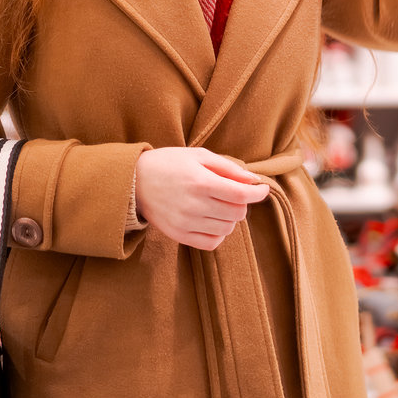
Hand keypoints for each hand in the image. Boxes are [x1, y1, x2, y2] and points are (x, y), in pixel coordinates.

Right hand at [134, 147, 270, 250]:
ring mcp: (186, 223)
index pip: (241, 195)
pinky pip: (211, 242)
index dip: (258, 193)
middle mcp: (194, 205)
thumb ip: (227, 167)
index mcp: (201, 182)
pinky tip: (213, 220)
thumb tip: (252, 179)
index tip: (262, 188)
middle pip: (237, 213)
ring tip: (220, 204)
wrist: (134, 182)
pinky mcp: (179, 235)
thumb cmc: (169, 163)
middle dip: (243, 203)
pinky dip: (219, 233)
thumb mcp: (198, 155)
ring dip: (231, 217)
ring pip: (227, 228)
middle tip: (233, 193)